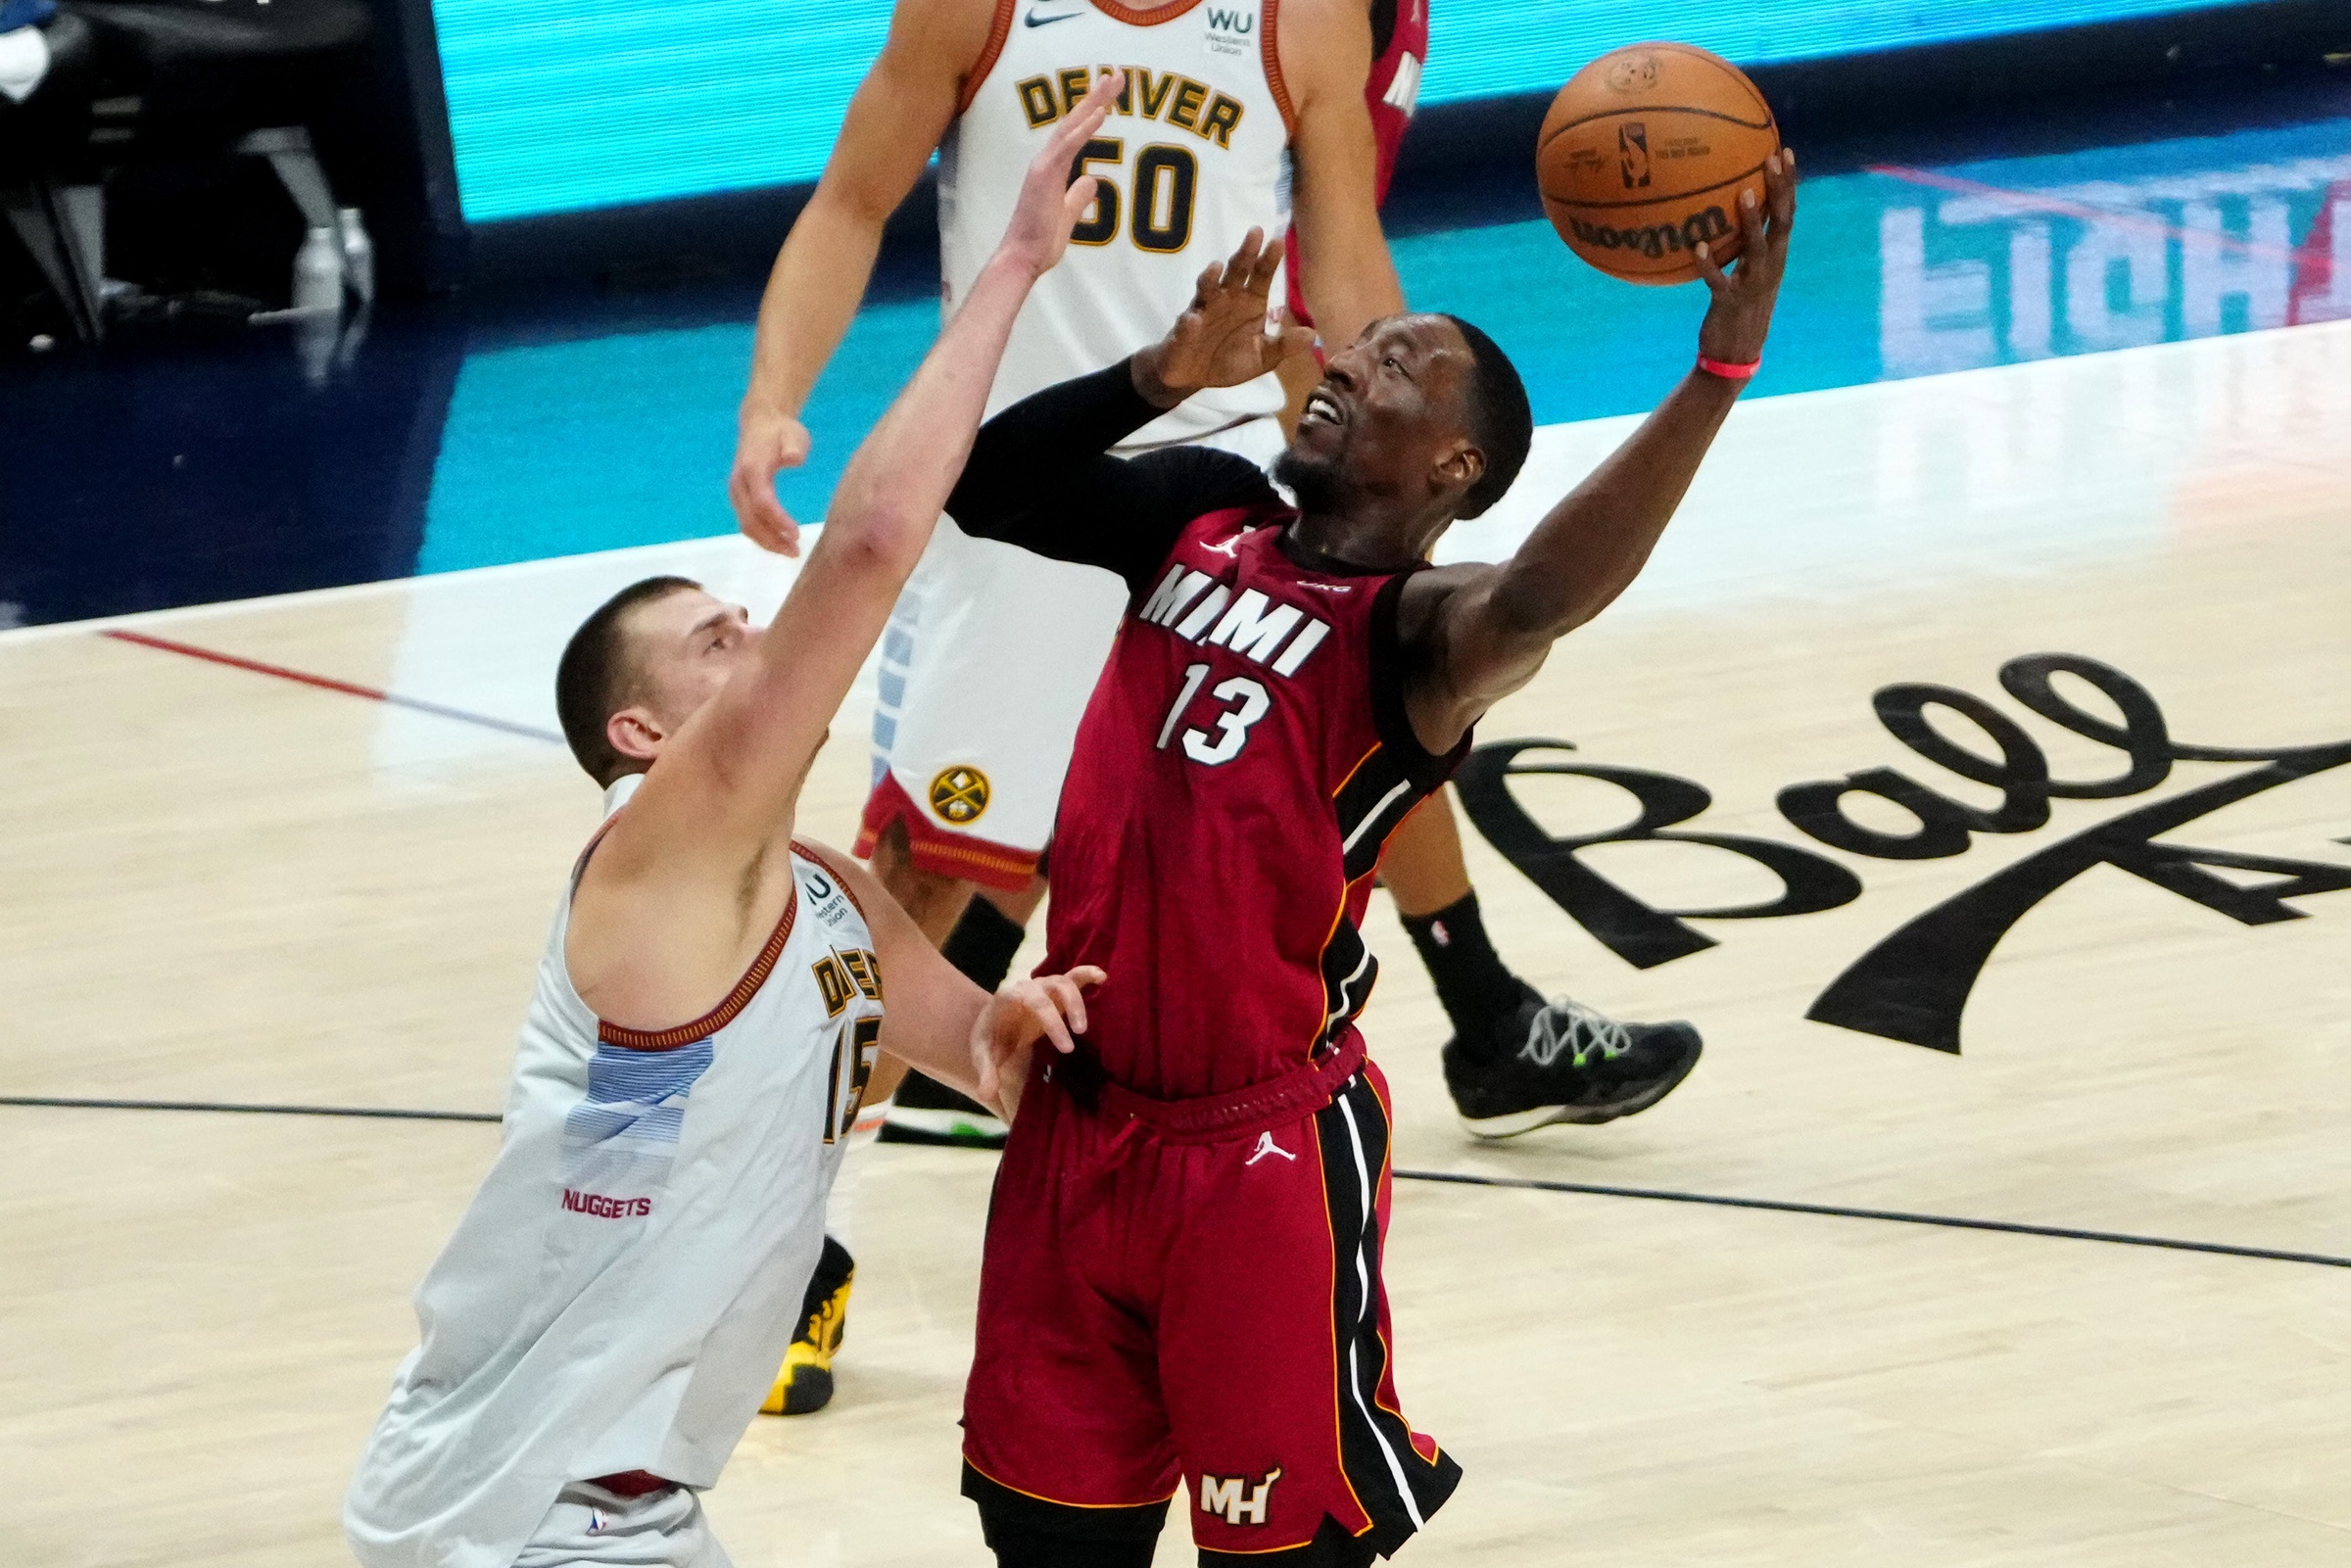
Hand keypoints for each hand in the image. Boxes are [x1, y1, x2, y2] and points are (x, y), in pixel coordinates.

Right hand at [729, 405, 811, 554]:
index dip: (778, 521)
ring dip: (767, 542)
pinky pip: (746, 523)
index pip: (763, 502)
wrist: (760, 422)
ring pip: (746, 525)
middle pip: (751, 520)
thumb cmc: (781, 430)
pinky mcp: (739, 497)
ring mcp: (736, 491)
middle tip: (796, 551)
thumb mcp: (794, 433)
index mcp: (753, 469)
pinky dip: (761, 537)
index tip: (797, 533)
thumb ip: (794, 446)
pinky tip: (779, 544)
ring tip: (790, 552)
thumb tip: (793, 457)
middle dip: (773, 539)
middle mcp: (739, 483)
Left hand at [969, 965, 1104, 1122]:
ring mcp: (1043, 986)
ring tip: (1084, 1028)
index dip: (1053, 1022)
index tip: (1066, 1049)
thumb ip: (985, 1071)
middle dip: (1069, 1011)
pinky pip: (1074, 976)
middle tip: (1076, 1041)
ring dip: (1078, 1001)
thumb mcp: (982, 1055)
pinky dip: (1087, 974)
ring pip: (1065, 981)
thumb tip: (986, 1094)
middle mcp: (1028, 987)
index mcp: (1009, 996)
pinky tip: (1103, 978)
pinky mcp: (1056, 990)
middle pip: (1053, 987)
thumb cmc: (990, 1038)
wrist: (992, 1022)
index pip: (1033, 1002)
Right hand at [995, 72, 1125, 278]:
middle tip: (1118, 75)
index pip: (1075, 133)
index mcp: (1052, 170)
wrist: (1022, 258)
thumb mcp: (1067, 216)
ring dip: (1093, 102)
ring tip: (1113, 82)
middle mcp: (1046, 162)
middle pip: (1073, 121)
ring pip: (1070, 126)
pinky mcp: (1044, 175)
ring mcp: (1043, 166)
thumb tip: (1093, 181)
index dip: (1093, 111)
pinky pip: (1068, 146)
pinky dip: (1084, 128)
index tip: (1112, 94)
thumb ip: (1078, 197)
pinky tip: (1101, 113)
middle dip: (1096, 96)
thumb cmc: (1040, 243)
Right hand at [1132, 229, 1314, 407]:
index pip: (1261, 276)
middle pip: (1236, 272)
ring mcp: (1203, 311)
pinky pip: (1186, 325)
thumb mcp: (1263, 357)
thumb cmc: (1230, 360)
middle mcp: (1227, 299)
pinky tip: (1193, 321)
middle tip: (1255, 233)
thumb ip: (1283, 345)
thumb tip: (1312, 335)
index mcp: (1250, 303)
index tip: (1278, 242)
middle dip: (1245, 253)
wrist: (1194, 376)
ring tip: (1216, 268)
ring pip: (1207, 289)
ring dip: (1210, 278)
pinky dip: (1189, 323)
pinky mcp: (1184, 332)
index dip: (1269, 260)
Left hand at [1693, 148, 1795, 368]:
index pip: (1788, 212)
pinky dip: (1709, 265)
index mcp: (1776, 256)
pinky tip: (1697, 248)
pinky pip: (1719, 280)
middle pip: (1782, 222)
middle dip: (1780, 190)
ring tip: (1744, 195)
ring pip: (1757, 248)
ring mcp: (1753, 284)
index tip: (1783, 151)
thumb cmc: (1737, 306)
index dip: (1788, 183)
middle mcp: (1770, 266)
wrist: (1736, 353)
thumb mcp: (1745, 271)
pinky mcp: (1730, 303)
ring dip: (1752, 221)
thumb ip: (1740, 243)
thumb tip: (1722, 211)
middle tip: (1772, 159)